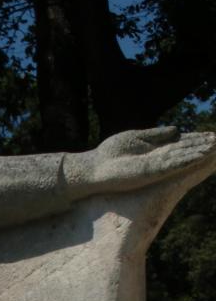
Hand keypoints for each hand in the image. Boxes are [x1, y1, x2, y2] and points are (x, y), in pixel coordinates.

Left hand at [65, 126, 215, 197]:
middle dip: (203, 145)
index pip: (182, 143)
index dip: (197, 139)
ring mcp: (156, 166)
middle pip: (186, 150)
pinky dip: (187, 157)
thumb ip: (158, 134)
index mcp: (157, 150)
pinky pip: (173, 163)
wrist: (95, 167)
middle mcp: (160, 159)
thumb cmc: (112, 154)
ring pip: (184, 157)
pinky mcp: (151, 171)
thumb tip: (178, 129)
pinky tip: (200, 153)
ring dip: (200, 151)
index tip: (213, 136)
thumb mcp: (137, 137)